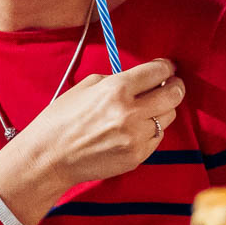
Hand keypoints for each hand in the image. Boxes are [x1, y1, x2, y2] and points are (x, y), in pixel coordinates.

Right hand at [16, 58, 184, 190]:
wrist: (49, 157)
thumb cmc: (61, 120)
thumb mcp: (86, 87)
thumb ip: (116, 79)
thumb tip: (141, 79)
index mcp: (116, 89)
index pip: (157, 72)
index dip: (166, 67)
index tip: (167, 68)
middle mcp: (130, 113)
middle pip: (173, 94)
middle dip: (176, 86)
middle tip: (172, 84)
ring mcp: (135, 137)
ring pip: (168, 117)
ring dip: (162, 109)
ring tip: (150, 108)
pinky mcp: (136, 156)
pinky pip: (156, 138)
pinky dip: (151, 130)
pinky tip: (137, 128)